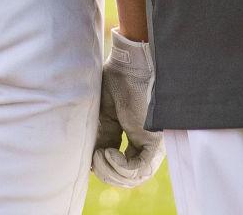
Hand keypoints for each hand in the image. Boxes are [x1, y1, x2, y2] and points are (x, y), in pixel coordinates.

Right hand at [93, 28, 163, 186]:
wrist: (129, 66)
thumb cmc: (116, 82)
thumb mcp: (103, 115)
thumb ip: (101, 137)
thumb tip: (91, 161)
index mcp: (130, 134)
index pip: (118, 165)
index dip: (101, 167)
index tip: (89, 157)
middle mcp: (141, 142)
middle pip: (126, 177)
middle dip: (105, 174)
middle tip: (93, 160)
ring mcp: (149, 143)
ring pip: (133, 177)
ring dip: (111, 172)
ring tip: (98, 156)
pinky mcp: (153, 141)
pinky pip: (138, 168)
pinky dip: (119, 166)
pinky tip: (108, 152)